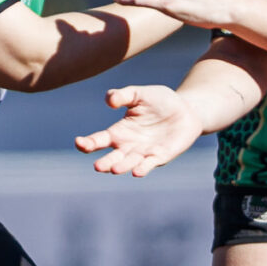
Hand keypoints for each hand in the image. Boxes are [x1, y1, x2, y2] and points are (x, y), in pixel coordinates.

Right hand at [76, 82, 199, 176]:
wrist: (187, 110)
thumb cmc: (160, 101)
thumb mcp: (140, 93)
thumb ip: (123, 95)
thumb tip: (109, 101)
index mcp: (119, 132)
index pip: (98, 140)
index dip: (87, 143)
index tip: (79, 142)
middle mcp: (128, 146)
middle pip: (112, 158)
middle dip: (105, 163)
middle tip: (98, 166)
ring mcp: (143, 153)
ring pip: (128, 163)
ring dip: (122, 167)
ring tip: (114, 169)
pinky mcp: (160, 157)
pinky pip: (149, 165)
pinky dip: (142, 169)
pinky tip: (136, 172)